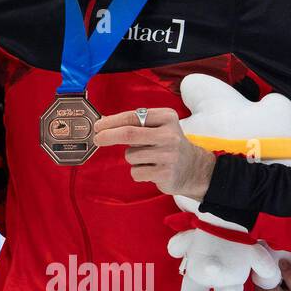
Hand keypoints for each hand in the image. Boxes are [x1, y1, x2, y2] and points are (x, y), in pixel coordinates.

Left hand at [92, 108, 215, 198]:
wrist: (194, 169)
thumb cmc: (167, 144)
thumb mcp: (158, 127)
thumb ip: (135, 124)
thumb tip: (103, 123)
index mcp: (166, 118)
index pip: (133, 116)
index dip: (111, 121)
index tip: (98, 126)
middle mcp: (169, 135)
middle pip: (128, 134)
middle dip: (108, 136)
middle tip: (97, 139)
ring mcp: (168, 155)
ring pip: (130, 156)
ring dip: (131, 158)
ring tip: (147, 158)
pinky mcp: (165, 173)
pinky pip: (135, 172)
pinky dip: (137, 172)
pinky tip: (151, 170)